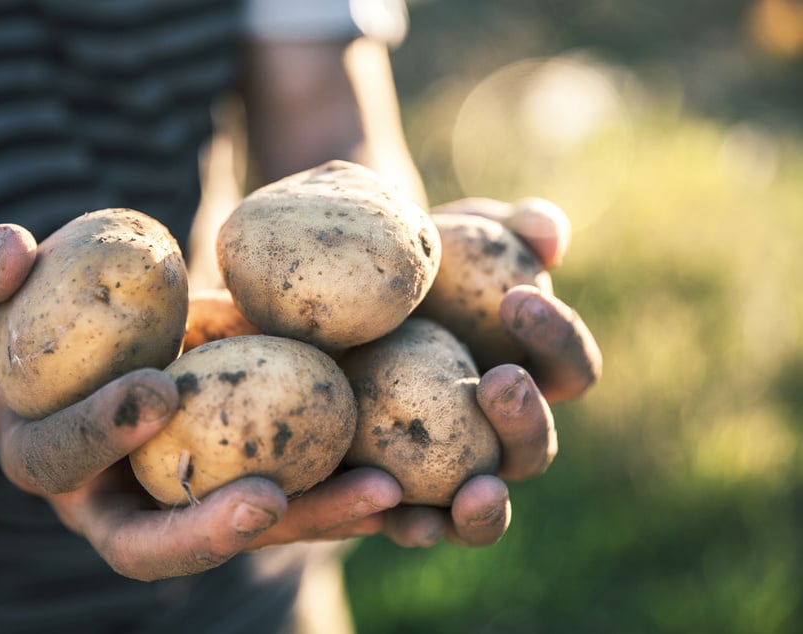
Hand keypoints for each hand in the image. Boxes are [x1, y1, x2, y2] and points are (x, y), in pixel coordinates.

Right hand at [0, 224, 406, 579]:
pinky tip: (398, 474)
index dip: (99, 436)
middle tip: (270, 497)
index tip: (156, 391)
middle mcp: (111, 501)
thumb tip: (5, 260)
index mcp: (47, 455)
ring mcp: (179, 503)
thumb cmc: (38, 309)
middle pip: (153, 544)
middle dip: (208, 530)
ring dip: (308, 522)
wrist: (89, 340)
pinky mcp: (238, 485)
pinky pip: (289, 503)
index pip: (61, 461)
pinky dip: (339, 494)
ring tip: (379, 493)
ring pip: (239, 535)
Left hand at [341, 196, 601, 548]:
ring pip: (485, 510)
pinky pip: (413, 524)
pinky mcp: (393, 499)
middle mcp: (494, 434)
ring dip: (488, 508)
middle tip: (497, 380)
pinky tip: (400, 513)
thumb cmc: (406, 270)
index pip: (568, 369)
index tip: (518, 298)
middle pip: (534, 449)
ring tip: (477, 492)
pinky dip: (416, 525)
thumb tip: (547, 231)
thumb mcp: (446, 236)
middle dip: (526, 420)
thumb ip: (501, 229)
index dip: (559, 338)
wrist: (326, 305)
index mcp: (526, 375)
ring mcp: (447, 475)